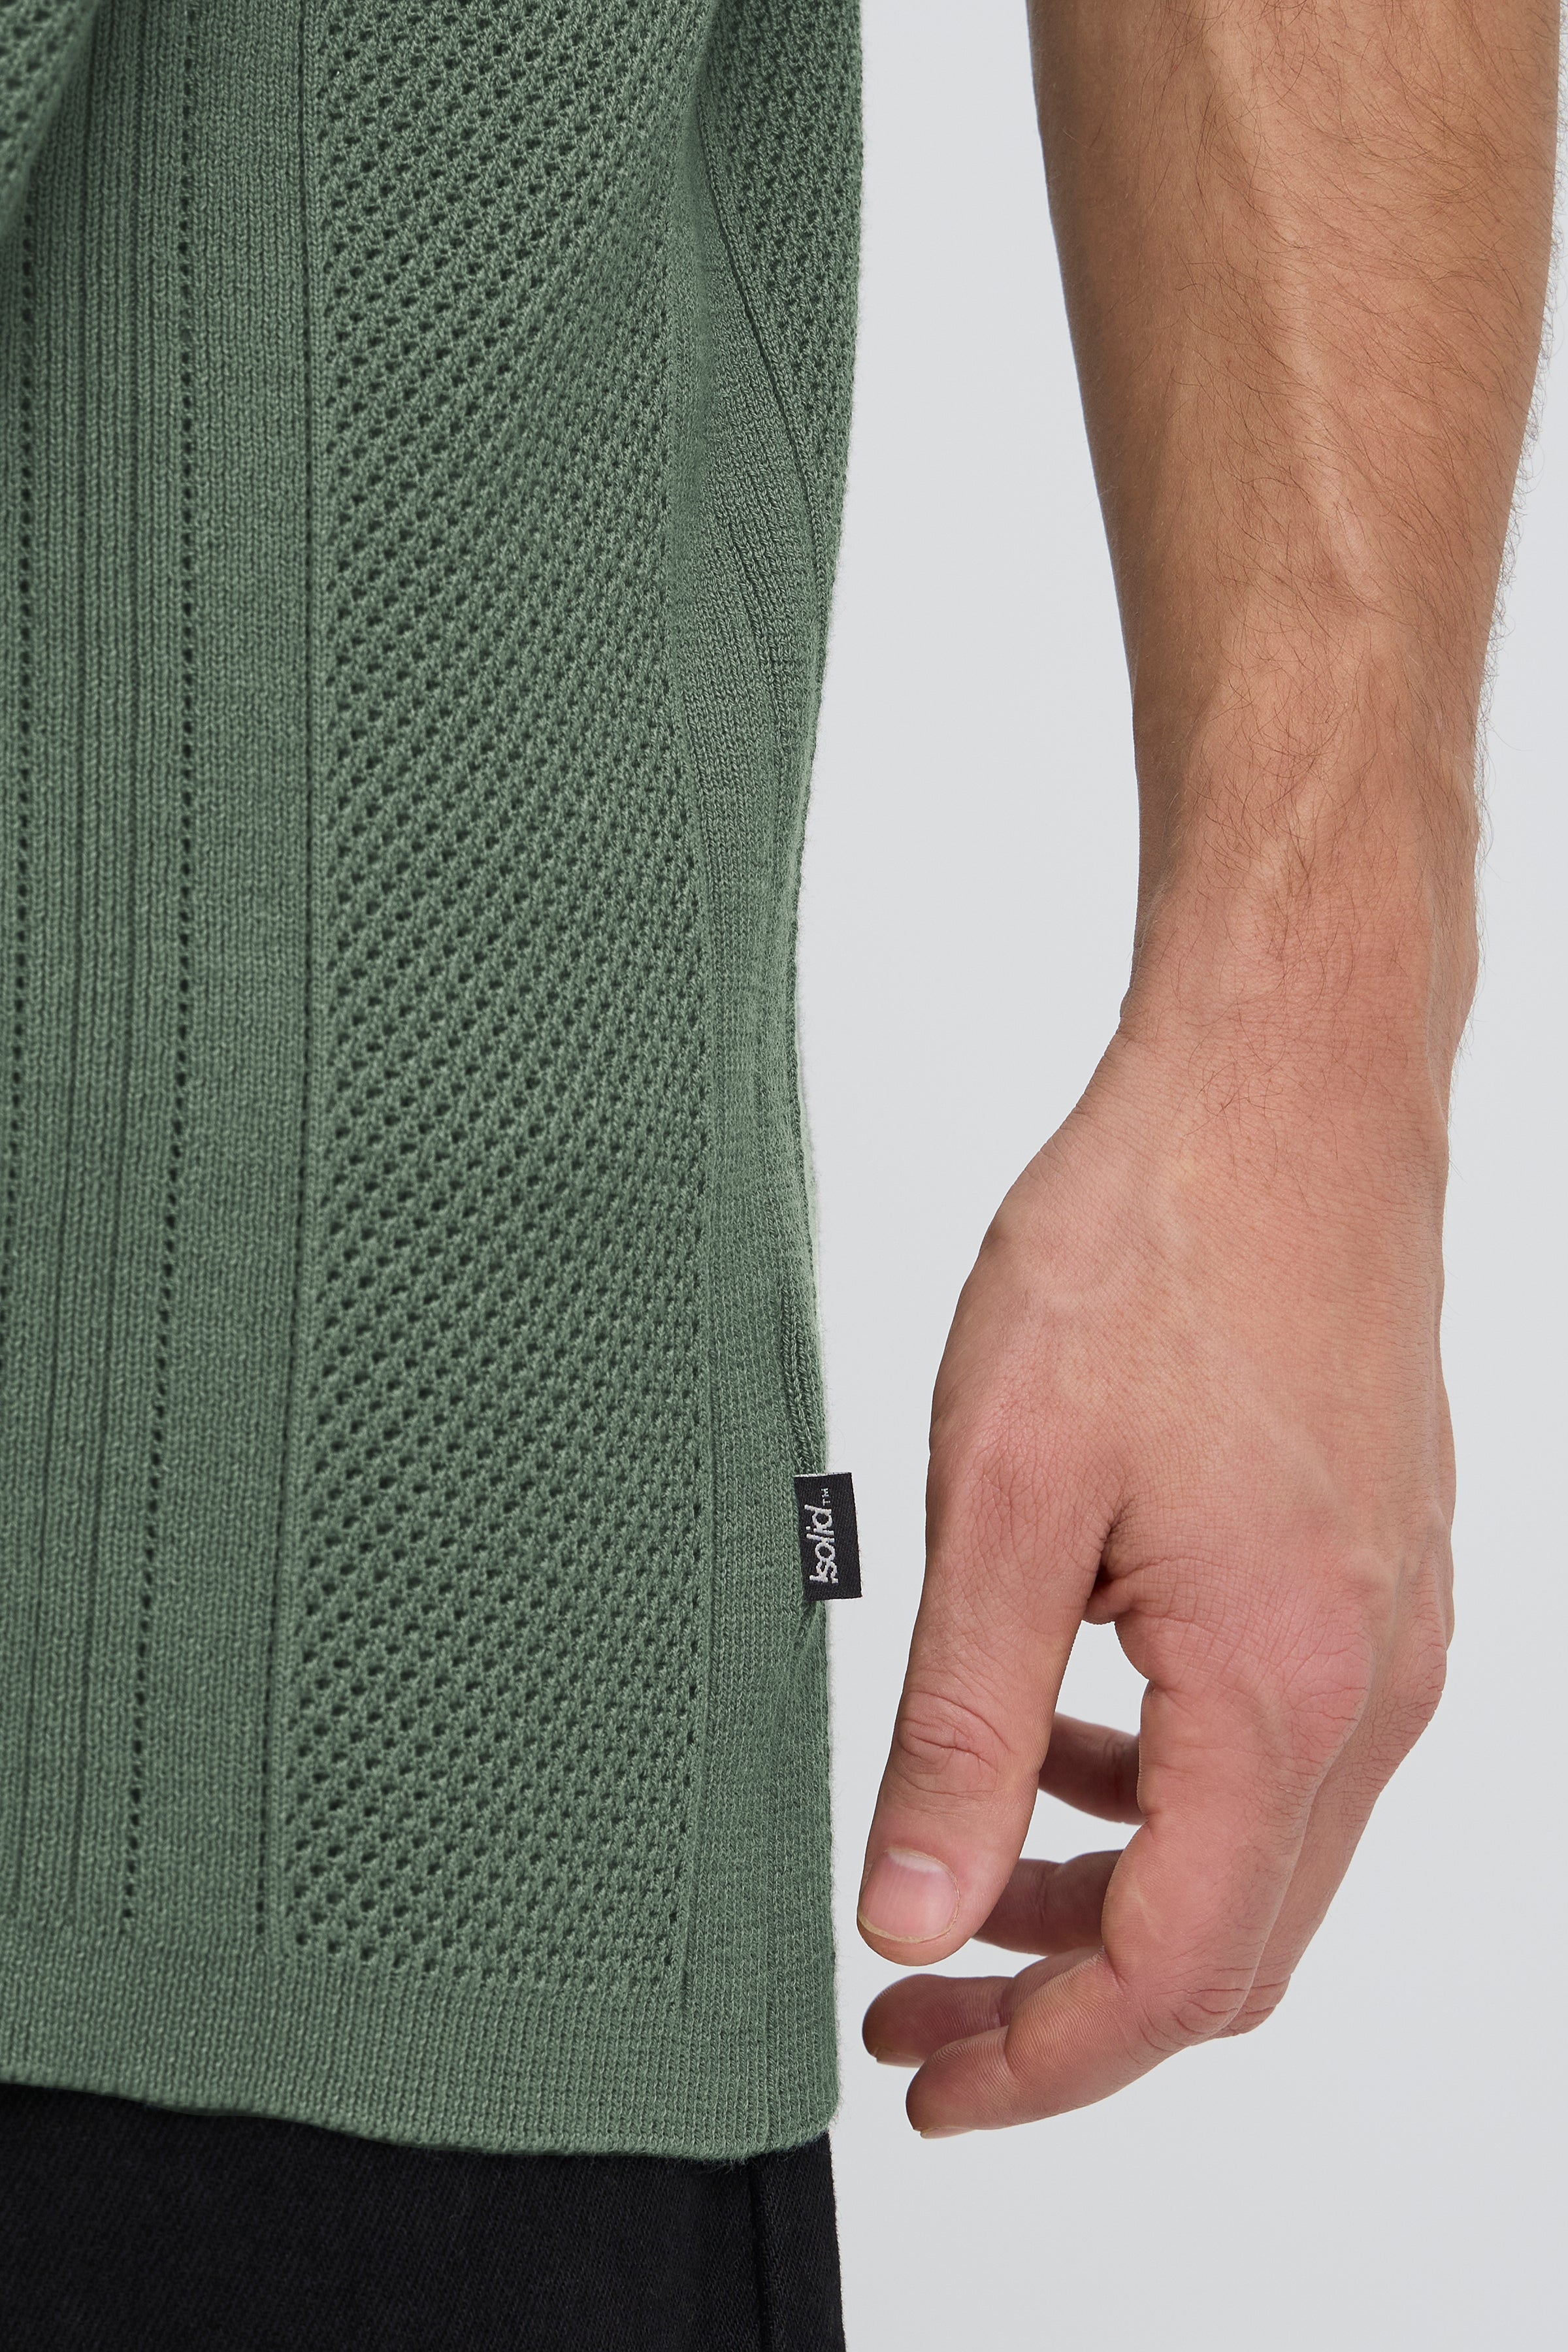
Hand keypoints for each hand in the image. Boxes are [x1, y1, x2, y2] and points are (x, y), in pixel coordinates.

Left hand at [856, 1018, 1454, 2132]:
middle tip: (915, 1994)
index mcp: (1281, 1685)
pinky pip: (1277, 1744)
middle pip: (1228, 1940)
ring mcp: (1388, 1624)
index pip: (1170, 1975)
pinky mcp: (1370, 1565)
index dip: (1040, 2063)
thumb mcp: (1010, 1497)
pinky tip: (1066, 1734)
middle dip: (1066, 2000)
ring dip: (1113, 1895)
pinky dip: (1164, 1789)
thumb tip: (914, 1913)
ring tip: (965, 1878)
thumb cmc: (1158, 1245)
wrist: (1286, 1085)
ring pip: (1256, 1847)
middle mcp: (1370, 1681)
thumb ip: (966, 1730)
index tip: (922, 2078)